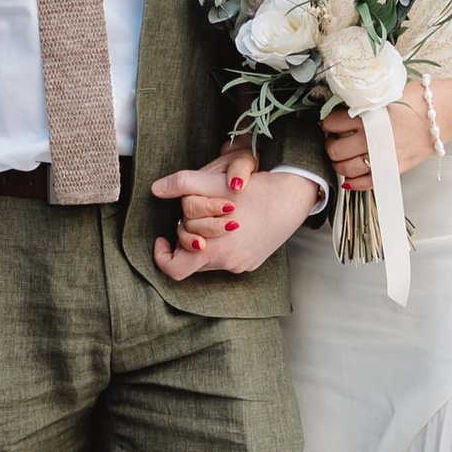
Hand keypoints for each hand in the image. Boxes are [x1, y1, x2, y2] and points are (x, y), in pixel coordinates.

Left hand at [152, 153, 320, 282]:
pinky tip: (230, 223)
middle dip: (185, 238)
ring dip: (203, 240)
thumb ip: (182, 184)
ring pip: (209, 258)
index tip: (162, 238)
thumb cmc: (256, 189)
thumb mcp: (215, 183)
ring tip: (210, 216)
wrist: (295, 196)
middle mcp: (228, 263)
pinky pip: (227, 257)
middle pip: (191, 260)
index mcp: (215, 249)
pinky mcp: (253, 261)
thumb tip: (156, 188)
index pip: (175, 268)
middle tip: (190, 217)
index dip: (162, 255)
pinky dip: (221, 243)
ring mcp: (242, 265)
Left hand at [323, 96, 431, 191]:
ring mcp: (385, 155)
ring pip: (347, 169)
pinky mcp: (395, 168)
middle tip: (333, 139)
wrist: (444, 113)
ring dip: (338, 164)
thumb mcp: (386, 93)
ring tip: (341, 156)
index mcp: (369, 115)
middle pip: (335, 149)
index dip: (326, 124)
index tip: (328, 124)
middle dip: (329, 144)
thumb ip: (363, 104)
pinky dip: (354, 183)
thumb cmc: (418, 99)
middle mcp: (374, 137)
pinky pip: (367, 183)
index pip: (333, 123)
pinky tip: (350, 178)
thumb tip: (341, 113)